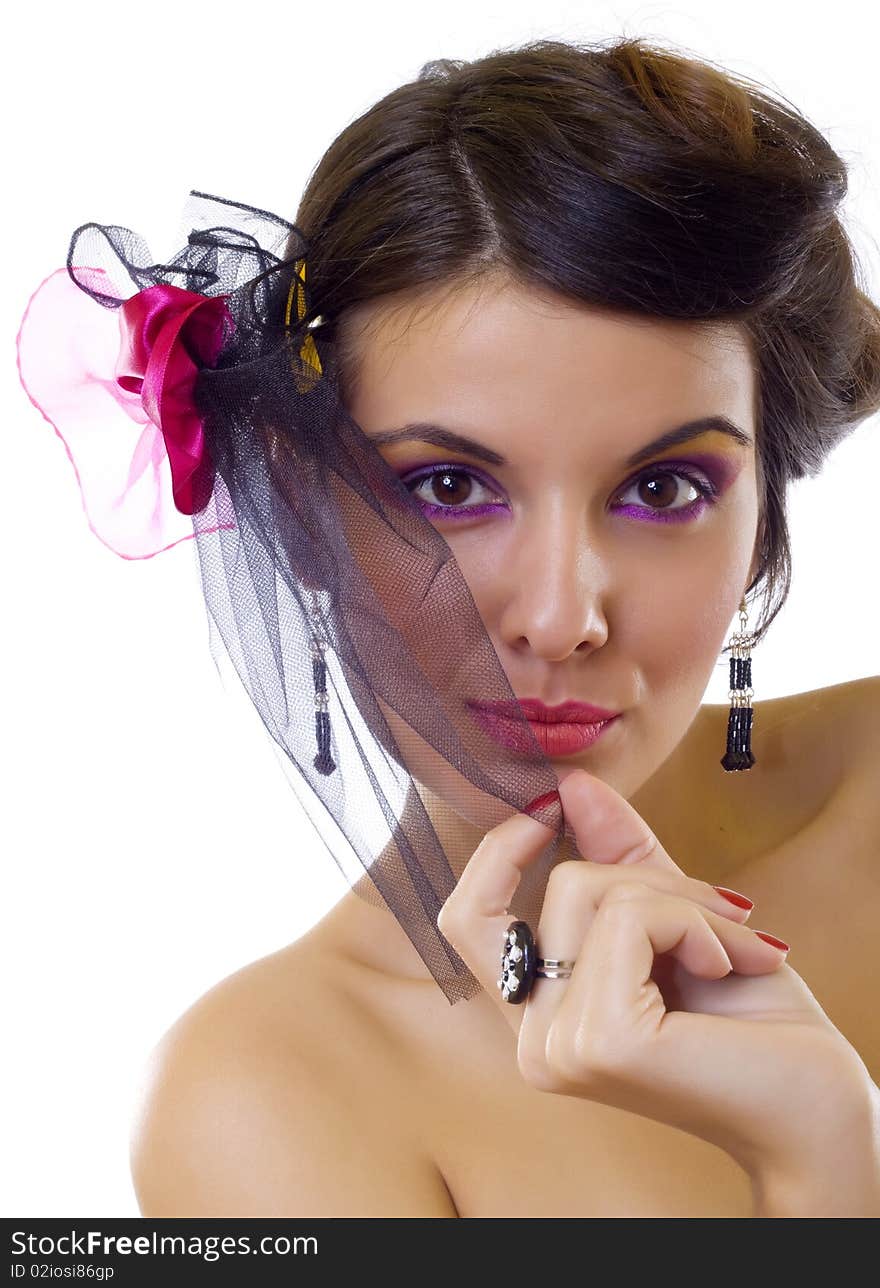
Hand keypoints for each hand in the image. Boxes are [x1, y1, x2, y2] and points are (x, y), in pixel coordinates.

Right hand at [437, 767, 873, 1182]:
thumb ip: (615, 853)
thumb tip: (570, 784)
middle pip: (556, 888)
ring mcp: (560, 1046)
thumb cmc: (750, 1022)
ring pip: (594, 894)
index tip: (551, 805)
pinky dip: (692, 922)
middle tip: (710, 905)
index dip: (498, 850)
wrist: (815, 1101)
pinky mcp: (601, 1039)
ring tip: (733, 947)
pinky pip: (629, 919)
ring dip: (684, 901)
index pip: (464, 919)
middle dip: (643, 874)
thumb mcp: (674, 916)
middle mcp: (534, 1041)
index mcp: (538, 1018)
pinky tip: (726, 965)